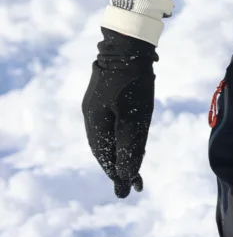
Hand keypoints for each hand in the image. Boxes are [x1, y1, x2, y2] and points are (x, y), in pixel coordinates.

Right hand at [81, 29, 156, 196]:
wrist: (130, 46)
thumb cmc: (133, 83)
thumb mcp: (134, 118)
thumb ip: (128, 147)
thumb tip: (124, 175)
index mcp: (95, 123)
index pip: (104, 156)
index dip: (116, 174)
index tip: (127, 190)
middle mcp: (91, 116)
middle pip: (104, 149)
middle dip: (119, 168)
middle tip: (133, 186)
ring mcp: (97, 106)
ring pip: (109, 137)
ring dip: (121, 153)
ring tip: (135, 170)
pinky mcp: (106, 97)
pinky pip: (112, 124)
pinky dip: (121, 138)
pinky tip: (131, 143)